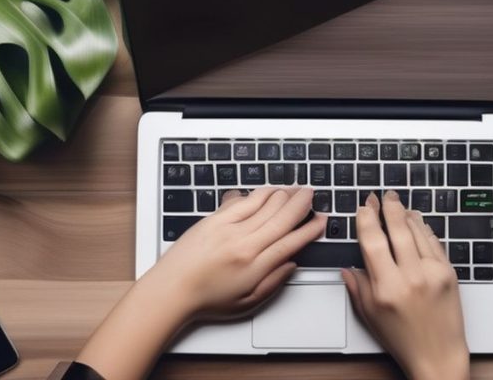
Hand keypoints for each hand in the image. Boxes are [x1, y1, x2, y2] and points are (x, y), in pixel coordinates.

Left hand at [145, 186, 325, 318]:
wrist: (171, 290)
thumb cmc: (205, 299)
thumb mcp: (247, 302)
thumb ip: (273, 282)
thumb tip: (291, 264)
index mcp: (255, 266)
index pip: (291, 242)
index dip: (310, 229)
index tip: (321, 221)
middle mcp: (244, 243)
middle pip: (282, 217)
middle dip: (301, 203)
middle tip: (312, 195)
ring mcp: (228, 228)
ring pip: (264, 203)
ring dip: (283, 193)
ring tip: (295, 189)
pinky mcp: (213, 219)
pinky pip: (242, 199)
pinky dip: (258, 193)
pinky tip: (268, 190)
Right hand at [342, 191, 468, 379]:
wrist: (437, 354)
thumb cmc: (402, 339)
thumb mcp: (370, 315)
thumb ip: (357, 287)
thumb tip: (347, 266)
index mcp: (386, 288)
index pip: (373, 242)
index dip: (367, 219)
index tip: (364, 207)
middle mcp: (411, 277)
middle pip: (397, 230)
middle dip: (389, 208)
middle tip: (383, 195)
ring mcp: (433, 273)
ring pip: (418, 232)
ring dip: (407, 215)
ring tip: (399, 205)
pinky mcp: (449, 274)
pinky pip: (434, 243)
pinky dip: (424, 229)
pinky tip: (418, 222)